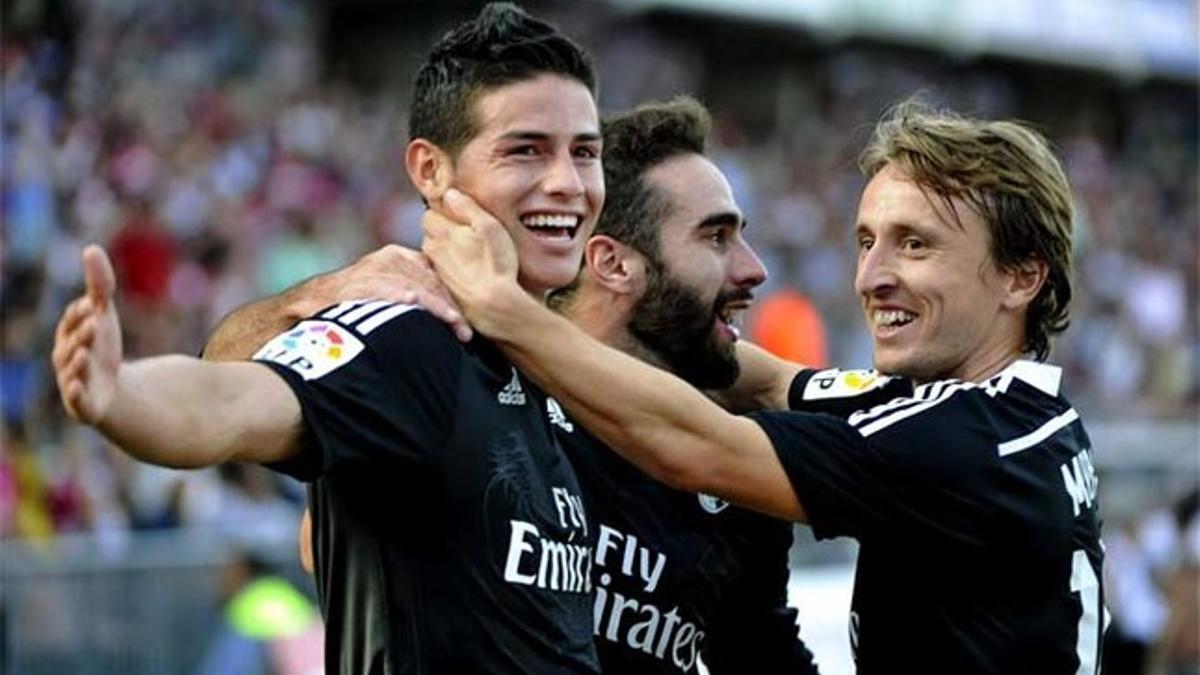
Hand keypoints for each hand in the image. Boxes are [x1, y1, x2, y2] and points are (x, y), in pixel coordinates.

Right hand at [52, 245, 122, 424]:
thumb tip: (91, 248)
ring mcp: (72, 380)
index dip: (81, 313)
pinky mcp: (83, 403)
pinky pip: (75, 399)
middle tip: (95, 322)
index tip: (93, 304)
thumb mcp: (103, 316)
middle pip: (72, 343)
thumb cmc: (100, 347)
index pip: (73, 319)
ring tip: (84, 354)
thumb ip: (98, 285)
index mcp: (68, 334)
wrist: (111, 390)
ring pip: (72, 370)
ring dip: (77, 362)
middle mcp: (65, 356)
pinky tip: (78, 386)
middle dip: (82, 333)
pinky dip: (75, 393)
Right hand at [312, 244, 471, 341]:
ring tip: (461, 332)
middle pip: (434, 281)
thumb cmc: (350, 301)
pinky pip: (410, 293)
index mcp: (398, 256)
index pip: (435, 274)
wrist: (310, 302)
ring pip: (426, 287)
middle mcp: (392, 258)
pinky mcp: (372, 282)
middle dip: (452, 306)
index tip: (463, 319)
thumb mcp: (383, 288)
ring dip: (446, 311)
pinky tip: (445, 318)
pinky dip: (430, 306)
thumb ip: (407, 292)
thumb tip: (438, 312)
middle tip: (466, 332)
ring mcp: (381, 268)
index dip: (450, 297)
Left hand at [422, 189, 521, 330]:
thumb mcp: (490, 227)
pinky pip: (444, 274)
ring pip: (436, 255)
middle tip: (466, 237)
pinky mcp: (443, 290)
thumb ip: (468, 207)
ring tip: (470, 258)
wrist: (493, 306)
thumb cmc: (495, 265)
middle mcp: (433, 252)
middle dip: (443, 233)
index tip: (460, 219)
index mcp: (442, 233)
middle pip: (431, 235)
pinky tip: (470, 276)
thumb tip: (450, 193)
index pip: (429, 215)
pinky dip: (453, 272)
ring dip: (447, 253)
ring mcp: (437, 272)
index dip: (444, 214)